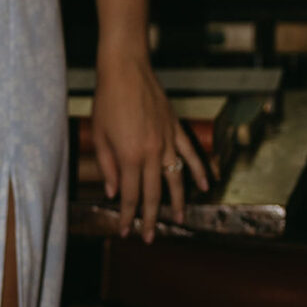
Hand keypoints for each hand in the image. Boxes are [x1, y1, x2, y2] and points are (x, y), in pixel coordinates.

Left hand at [89, 45, 207, 240]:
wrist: (126, 70)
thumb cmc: (107, 101)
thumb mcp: (99, 136)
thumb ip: (108, 167)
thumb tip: (114, 192)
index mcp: (130, 156)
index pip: (129, 195)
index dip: (127, 216)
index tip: (125, 231)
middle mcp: (152, 152)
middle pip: (153, 193)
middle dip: (150, 217)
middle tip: (149, 237)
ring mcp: (167, 140)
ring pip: (176, 178)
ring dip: (179, 201)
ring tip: (180, 219)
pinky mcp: (176, 128)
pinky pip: (191, 153)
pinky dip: (200, 169)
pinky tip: (207, 183)